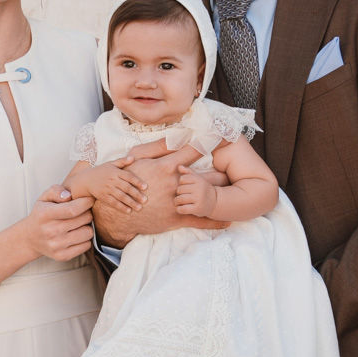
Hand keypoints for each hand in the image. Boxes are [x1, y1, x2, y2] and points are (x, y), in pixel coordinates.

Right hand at [22, 185, 94, 261]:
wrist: (29, 238)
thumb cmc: (41, 215)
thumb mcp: (44, 198)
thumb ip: (56, 191)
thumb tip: (69, 195)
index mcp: (45, 214)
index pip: (73, 209)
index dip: (86, 203)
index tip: (89, 199)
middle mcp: (51, 231)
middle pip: (84, 219)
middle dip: (87, 212)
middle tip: (82, 212)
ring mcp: (56, 245)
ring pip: (88, 233)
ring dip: (87, 226)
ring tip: (79, 224)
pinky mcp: (62, 256)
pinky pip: (86, 245)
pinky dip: (85, 239)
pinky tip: (77, 234)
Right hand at [75, 159, 148, 212]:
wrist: (85, 180)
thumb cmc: (101, 171)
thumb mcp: (110, 164)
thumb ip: (122, 161)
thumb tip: (133, 157)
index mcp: (115, 172)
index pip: (128, 176)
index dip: (137, 182)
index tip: (145, 187)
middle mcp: (112, 180)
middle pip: (126, 188)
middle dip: (136, 194)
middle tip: (145, 200)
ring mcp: (107, 189)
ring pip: (121, 197)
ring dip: (130, 202)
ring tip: (139, 208)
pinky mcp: (103, 197)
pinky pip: (113, 203)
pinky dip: (121, 207)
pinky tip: (128, 211)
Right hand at [94, 149, 227, 242]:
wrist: (117, 210)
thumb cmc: (127, 180)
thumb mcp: (138, 159)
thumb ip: (158, 147)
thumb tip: (174, 136)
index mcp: (167, 167)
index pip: (194, 151)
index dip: (211, 142)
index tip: (225, 135)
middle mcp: (175, 184)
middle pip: (207, 175)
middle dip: (224, 172)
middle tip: (239, 166)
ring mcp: (177, 202)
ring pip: (206, 197)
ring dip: (223, 194)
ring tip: (240, 190)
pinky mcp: (176, 218)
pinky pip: (200, 221)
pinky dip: (215, 221)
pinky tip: (228, 220)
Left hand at [175, 169, 217, 216]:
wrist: (216, 202)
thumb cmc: (203, 189)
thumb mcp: (198, 179)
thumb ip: (189, 173)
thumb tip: (179, 166)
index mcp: (199, 180)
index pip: (182, 179)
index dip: (181, 184)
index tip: (185, 187)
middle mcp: (199, 189)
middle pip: (180, 189)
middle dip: (178, 193)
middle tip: (181, 196)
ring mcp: (199, 199)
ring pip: (180, 199)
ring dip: (177, 202)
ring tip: (179, 202)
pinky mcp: (197, 209)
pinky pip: (182, 209)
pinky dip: (179, 209)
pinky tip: (181, 209)